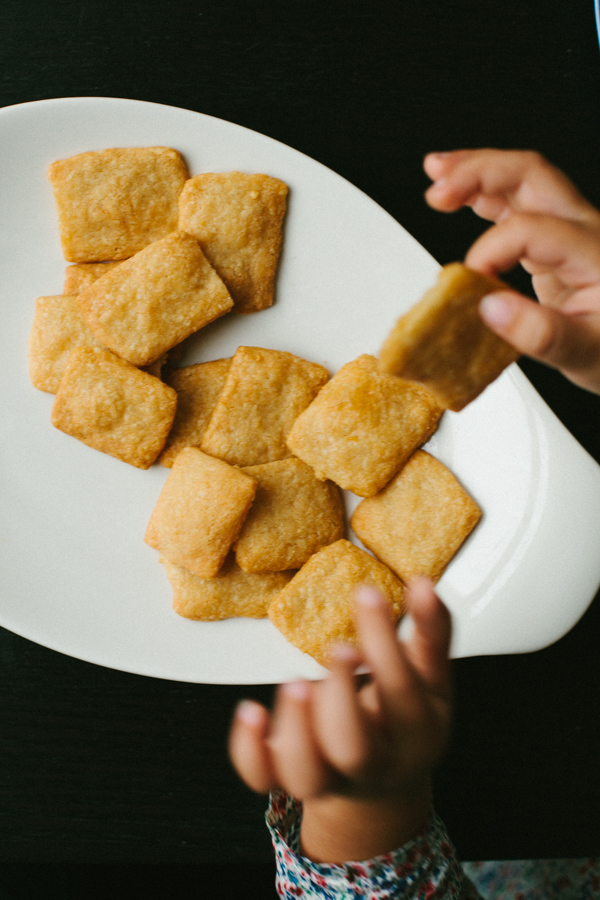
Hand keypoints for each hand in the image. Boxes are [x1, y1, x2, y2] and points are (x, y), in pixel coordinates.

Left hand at [228, 578, 451, 862]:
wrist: (385, 779)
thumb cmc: (406, 717)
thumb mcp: (430, 676)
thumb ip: (430, 630)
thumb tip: (423, 584)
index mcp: (415, 732)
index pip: (402, 691)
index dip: (384, 642)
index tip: (367, 593)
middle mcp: (372, 763)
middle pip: (354, 748)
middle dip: (341, 697)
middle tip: (338, 648)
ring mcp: (327, 776)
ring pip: (306, 772)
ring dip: (295, 726)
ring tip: (296, 682)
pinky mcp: (286, 776)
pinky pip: (261, 776)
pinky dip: (249, 748)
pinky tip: (251, 709)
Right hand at [424, 149, 599, 393]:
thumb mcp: (587, 354)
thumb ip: (541, 334)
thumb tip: (490, 308)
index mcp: (593, 252)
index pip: (528, 229)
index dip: (489, 251)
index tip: (469, 285)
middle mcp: (584, 228)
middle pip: (530, 175)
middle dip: (478, 173)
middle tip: (438, 190)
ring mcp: (570, 230)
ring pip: (523, 179)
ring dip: (477, 172)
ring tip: (437, 173)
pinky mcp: (555, 241)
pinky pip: (520, 202)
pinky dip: (485, 194)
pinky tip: (458, 195)